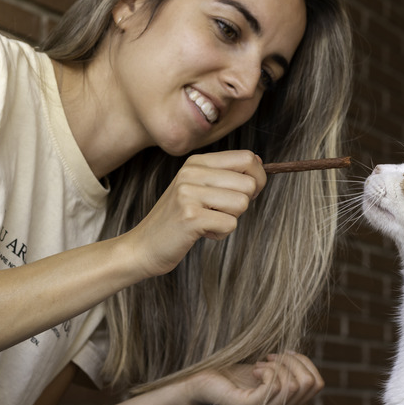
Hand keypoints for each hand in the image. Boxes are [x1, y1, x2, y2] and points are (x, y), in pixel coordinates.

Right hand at [124, 150, 265, 277]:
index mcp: (197, 162)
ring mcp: (189, 193)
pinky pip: (230, 224)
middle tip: (221, 211)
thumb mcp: (199, 187)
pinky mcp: (190, 216)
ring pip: (242, 204)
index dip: (258, 178)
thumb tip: (260, 162)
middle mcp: (192, 172)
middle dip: (244, 203)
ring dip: (230, 219)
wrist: (143, 246)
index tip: (246, 193)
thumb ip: (226, 174)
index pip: (248, 158)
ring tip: (207, 221)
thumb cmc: (178, 218)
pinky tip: (200, 232)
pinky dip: (220, 233)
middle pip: (249, 183)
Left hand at [185, 352, 324, 404]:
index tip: (285, 353)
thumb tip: (303, 360)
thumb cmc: (236, 374)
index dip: (306, 361)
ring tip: (260, 363)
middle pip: (308, 383)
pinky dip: (267, 369)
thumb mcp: (270, 369)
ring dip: (279, 364)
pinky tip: (254, 368)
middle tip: (271, 357)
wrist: (205, 381)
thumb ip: (288, 370)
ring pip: (293, 385)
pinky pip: (274, 386)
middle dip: (293, 360)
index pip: (318, 384)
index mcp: (288, 404)